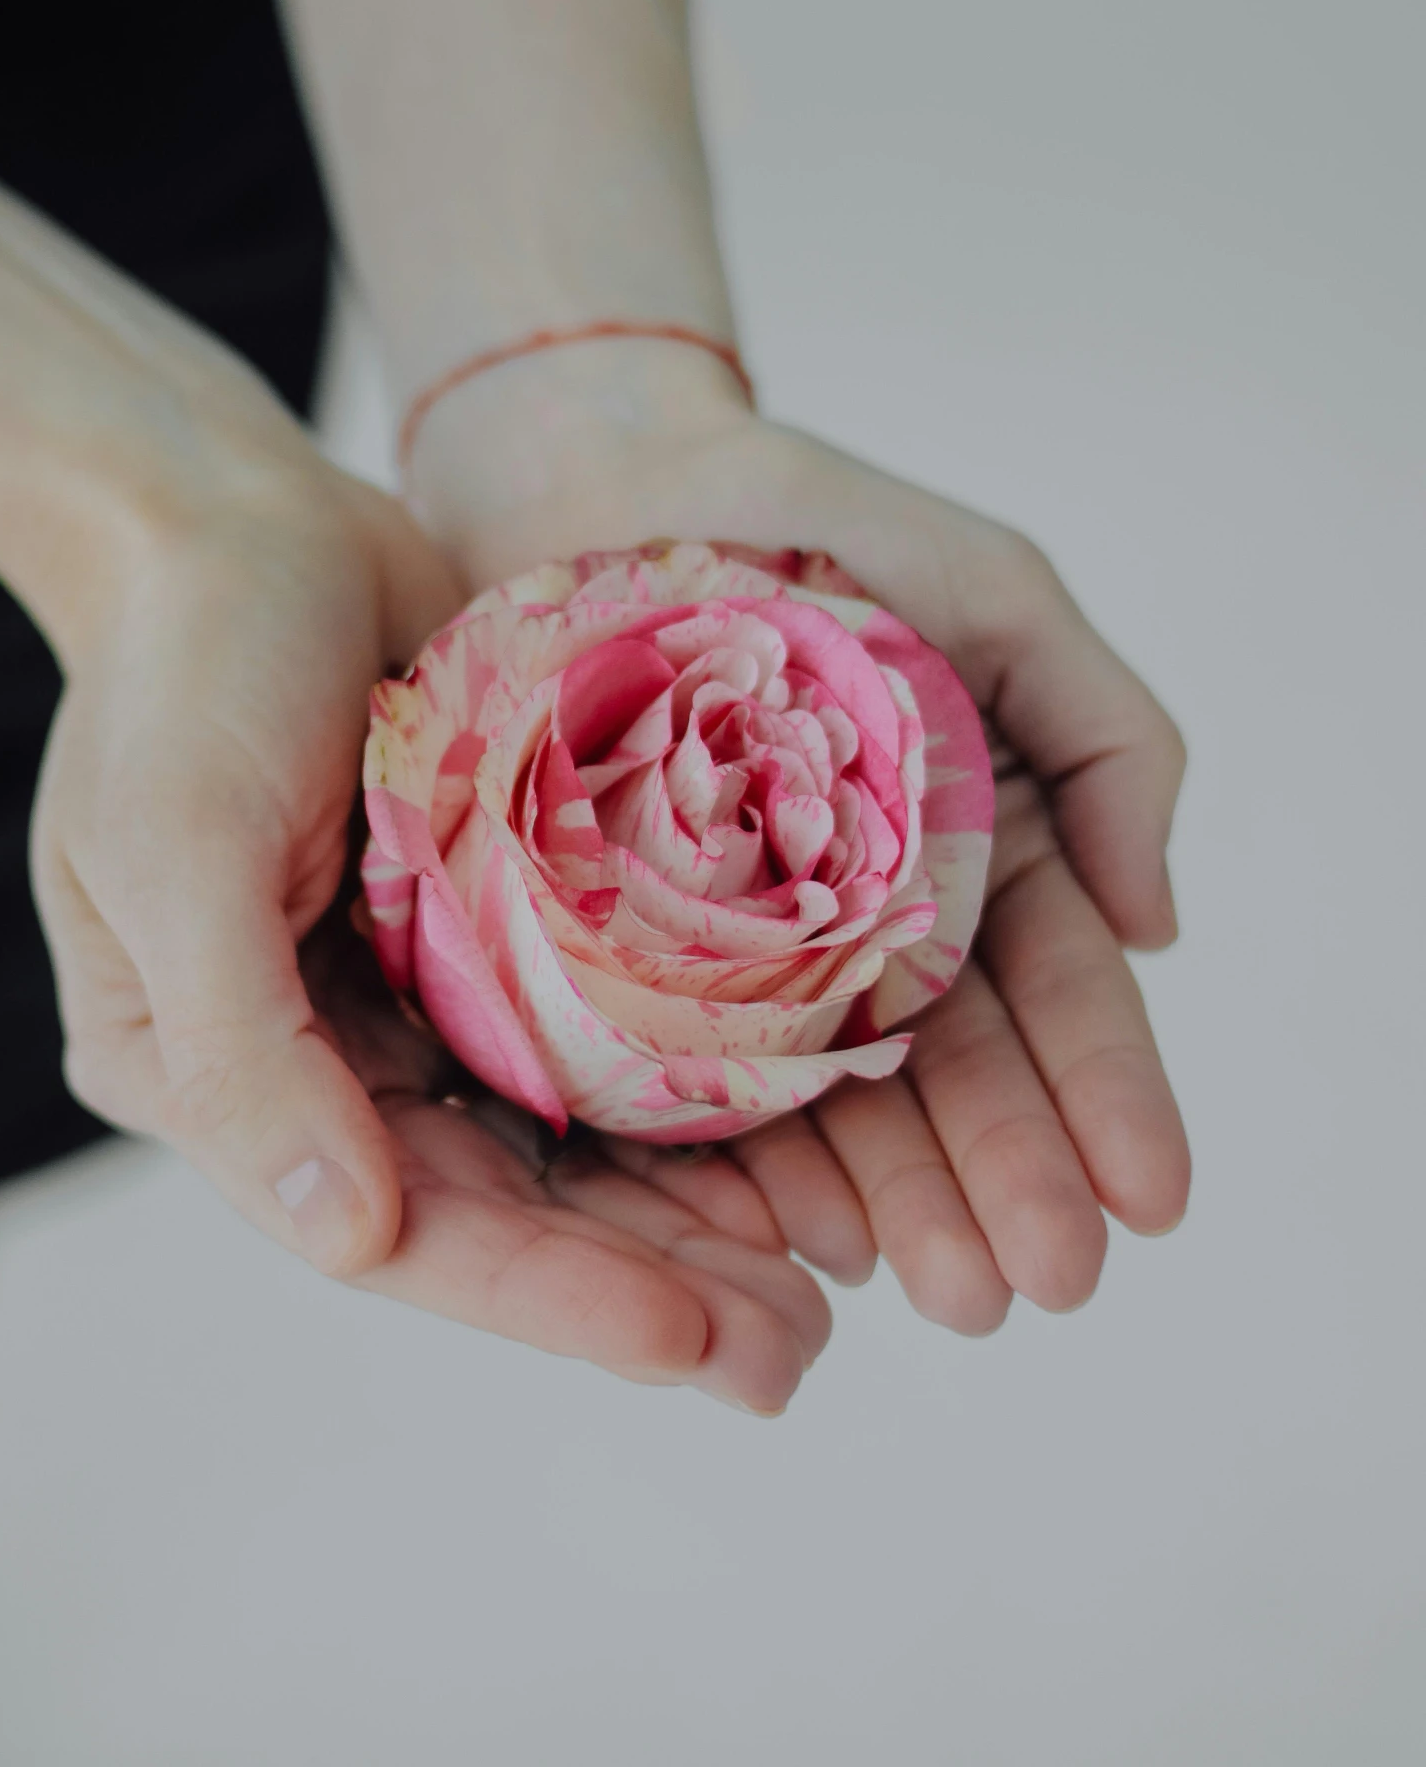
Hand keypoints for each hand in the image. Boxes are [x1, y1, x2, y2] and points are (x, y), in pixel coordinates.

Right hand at [32, 430, 826, 1409]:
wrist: (232, 516)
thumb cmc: (183, 666)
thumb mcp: (171, 848)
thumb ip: (245, 1051)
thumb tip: (348, 1239)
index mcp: (214, 1076)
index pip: (393, 1226)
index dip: (549, 1297)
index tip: (698, 1342)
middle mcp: (318, 1063)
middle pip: (498, 1209)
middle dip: (643, 1288)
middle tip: (794, 1357)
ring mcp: (407, 996)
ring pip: (562, 1146)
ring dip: (684, 1220)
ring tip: (820, 1293)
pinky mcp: (485, 924)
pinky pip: (595, 1040)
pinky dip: (684, 1100)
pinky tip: (790, 1149)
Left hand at [421, 402, 1190, 1329]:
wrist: (603, 475)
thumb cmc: (820, 522)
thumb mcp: (1002, 598)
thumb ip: (1107, 740)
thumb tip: (1164, 927)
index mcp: (973, 855)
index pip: (1055, 996)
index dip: (1108, 1098)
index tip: (1150, 1201)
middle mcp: (867, 925)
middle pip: (951, 1077)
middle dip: (1004, 1186)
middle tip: (1038, 1286)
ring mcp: (744, 954)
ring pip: (836, 1105)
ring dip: (898, 1206)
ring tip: (944, 1291)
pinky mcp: (621, 958)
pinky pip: (689, 1078)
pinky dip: (753, 1163)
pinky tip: (797, 1235)